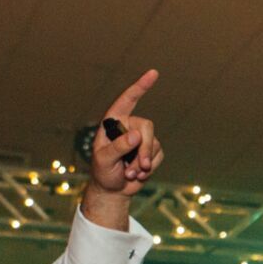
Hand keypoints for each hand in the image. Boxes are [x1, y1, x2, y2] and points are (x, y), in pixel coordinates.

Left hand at [83, 70, 165, 223]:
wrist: (113, 190)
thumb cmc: (103, 172)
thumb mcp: (104, 161)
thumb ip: (118, 147)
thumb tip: (135, 135)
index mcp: (113, 123)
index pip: (127, 100)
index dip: (140, 86)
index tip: (154, 73)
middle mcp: (128, 126)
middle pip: (147, 126)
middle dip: (144, 148)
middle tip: (139, 167)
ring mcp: (141, 138)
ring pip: (154, 142)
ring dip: (144, 162)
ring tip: (130, 174)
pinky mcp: (151, 150)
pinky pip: (159, 154)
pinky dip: (150, 167)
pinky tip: (138, 174)